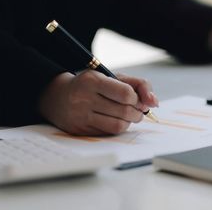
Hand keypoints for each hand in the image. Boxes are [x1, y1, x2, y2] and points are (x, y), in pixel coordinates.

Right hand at [38, 70, 158, 135]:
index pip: (126, 94)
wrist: (57, 97)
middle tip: (137, 110)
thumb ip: (138, 85)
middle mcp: (84, 98)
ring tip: (128, 116)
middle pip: (125, 111)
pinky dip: (118, 128)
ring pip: (118, 126)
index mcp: (93, 81)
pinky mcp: (79, 131)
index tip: (136, 99)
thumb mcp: (112, 77)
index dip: (137, 99)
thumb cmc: (92, 85)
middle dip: (137, 112)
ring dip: (130, 122)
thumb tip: (154, 103)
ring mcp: (80, 116)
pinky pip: (108, 134)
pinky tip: (115, 121)